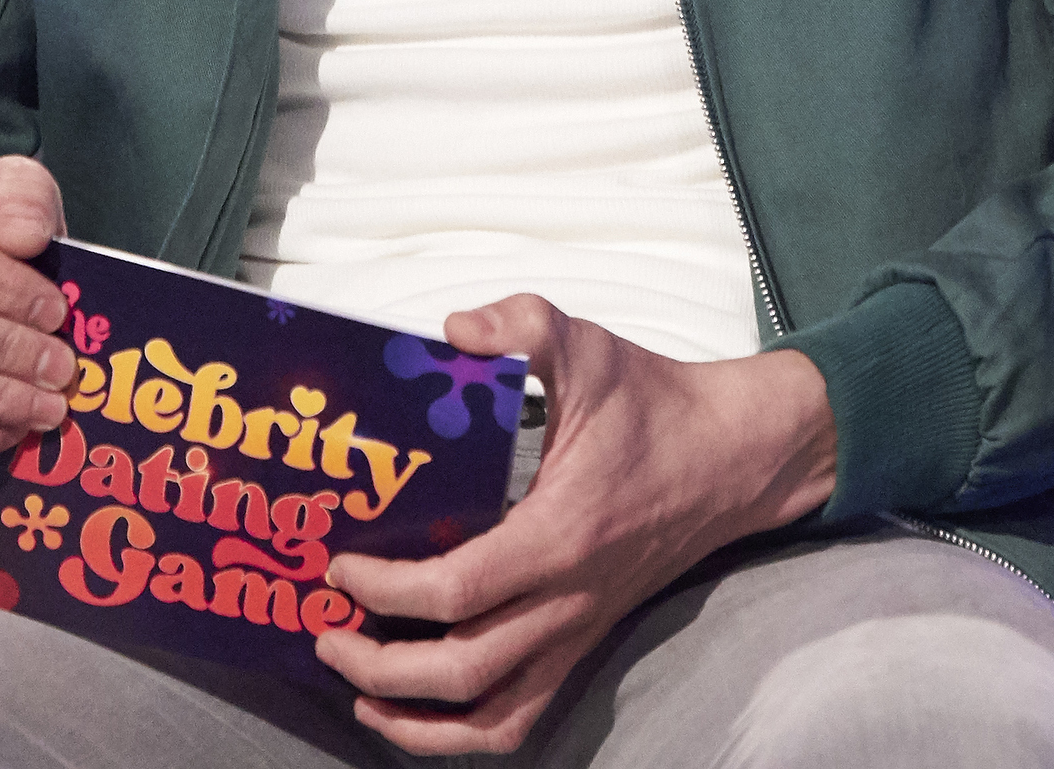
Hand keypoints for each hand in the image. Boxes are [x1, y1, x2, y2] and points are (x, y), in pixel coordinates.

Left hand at [315, 294, 837, 754]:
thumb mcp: (587, 348)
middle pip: (462, 669)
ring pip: (492, 715)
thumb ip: (522, 325)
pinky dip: (466, 732)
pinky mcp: (584, 642)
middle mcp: (569, 600)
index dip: (386, 589)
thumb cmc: (652, 404)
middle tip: (324, 632)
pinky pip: (523, 716)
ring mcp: (578, 631)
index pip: (458, 590)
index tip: (340, 566)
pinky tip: (420, 712)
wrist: (728, 457)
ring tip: (356, 689)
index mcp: (560, 534)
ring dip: (415, 718)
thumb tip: (451, 330)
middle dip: (380, 665)